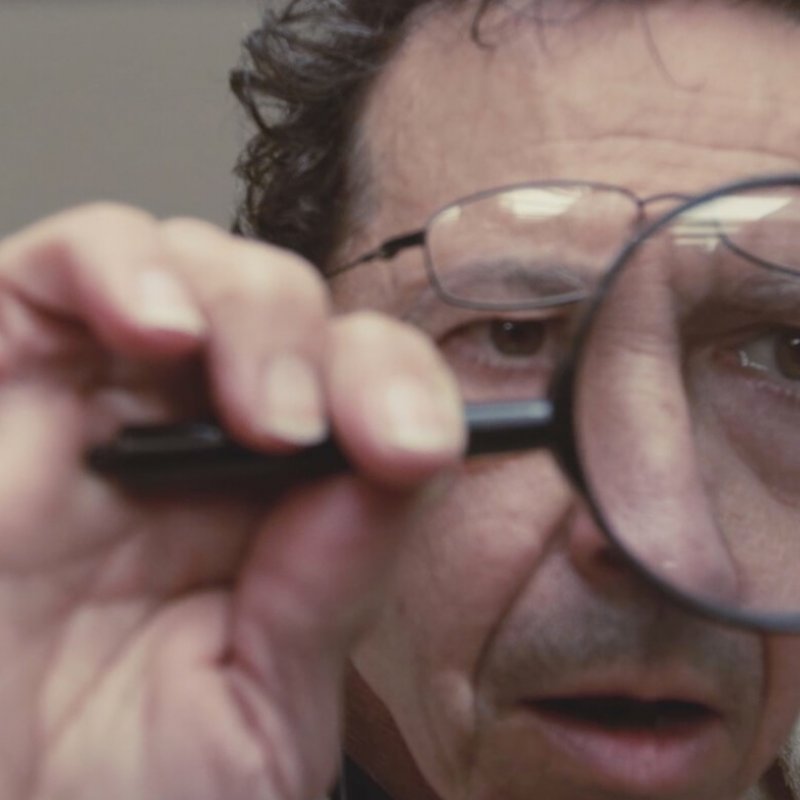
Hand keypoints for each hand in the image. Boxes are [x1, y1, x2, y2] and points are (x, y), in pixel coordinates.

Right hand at [0, 205, 463, 799]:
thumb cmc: (114, 793)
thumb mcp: (262, 706)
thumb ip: (329, 584)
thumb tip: (390, 462)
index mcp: (266, 506)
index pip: (361, 391)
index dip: (403, 389)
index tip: (416, 445)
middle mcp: (185, 440)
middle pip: (284, 308)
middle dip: (324, 351)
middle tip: (309, 435)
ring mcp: (90, 403)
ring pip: (190, 264)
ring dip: (246, 310)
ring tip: (260, 409)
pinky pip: (50, 270)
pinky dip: (117, 267)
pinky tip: (159, 329)